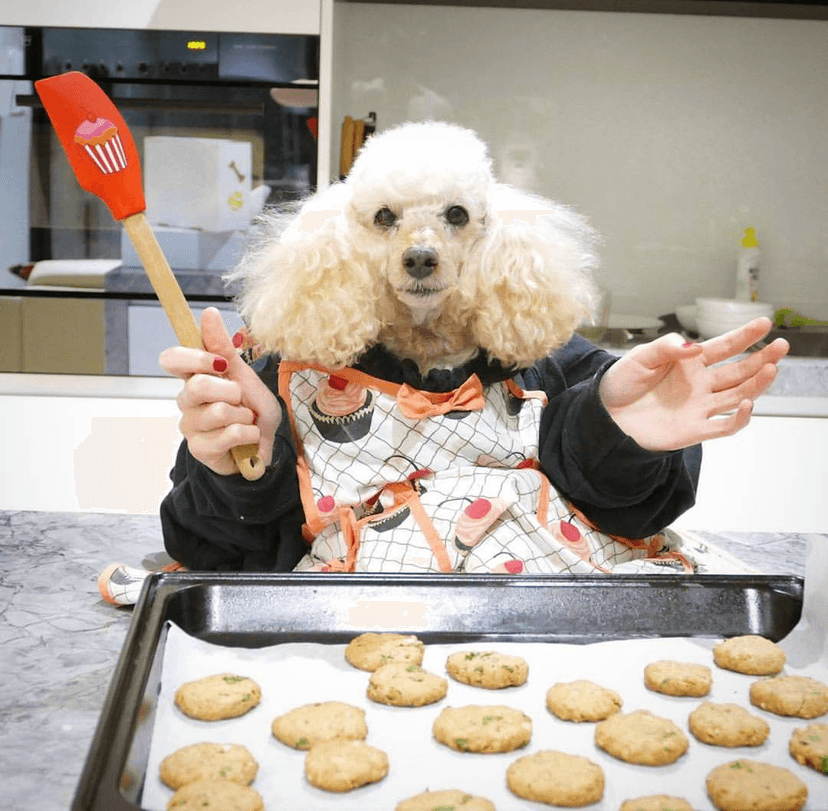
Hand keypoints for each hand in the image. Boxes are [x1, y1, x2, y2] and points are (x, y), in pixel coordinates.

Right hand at [159, 307, 281, 475]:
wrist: (266, 446)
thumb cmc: (252, 410)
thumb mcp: (244, 375)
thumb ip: (223, 348)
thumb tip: (208, 312)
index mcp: (193, 378)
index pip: (171, 359)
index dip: (194, 358)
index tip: (219, 364)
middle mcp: (186, 401)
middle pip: (198, 385)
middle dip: (231, 391)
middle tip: (240, 400)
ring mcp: (190, 426)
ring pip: (219, 411)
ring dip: (244, 416)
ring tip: (245, 421)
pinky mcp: (200, 449)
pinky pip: (230, 433)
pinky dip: (249, 434)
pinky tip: (247, 438)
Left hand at [598, 317, 788, 451]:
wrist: (604, 414)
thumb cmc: (621, 383)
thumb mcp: (641, 357)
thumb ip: (668, 348)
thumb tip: (696, 347)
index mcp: (689, 363)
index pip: (724, 347)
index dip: (744, 336)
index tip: (764, 322)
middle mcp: (699, 384)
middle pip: (739, 371)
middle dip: (762, 358)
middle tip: (782, 345)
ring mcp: (699, 407)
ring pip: (738, 395)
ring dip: (757, 384)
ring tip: (772, 368)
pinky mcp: (694, 430)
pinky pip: (724, 426)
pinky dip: (739, 417)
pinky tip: (748, 403)